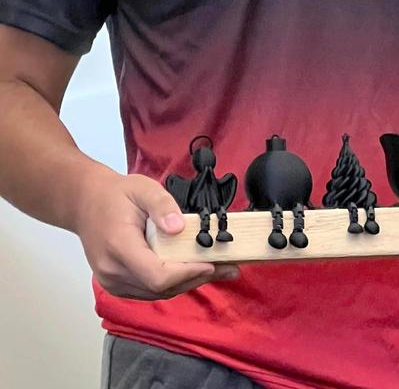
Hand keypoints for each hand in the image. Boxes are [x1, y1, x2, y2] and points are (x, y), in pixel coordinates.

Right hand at [72, 167, 238, 299]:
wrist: (85, 204)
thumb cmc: (115, 195)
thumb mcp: (142, 189)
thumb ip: (162, 206)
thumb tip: (179, 227)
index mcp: (118, 247)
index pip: (156, 275)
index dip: (187, 273)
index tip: (212, 263)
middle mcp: (113, 270)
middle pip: (160, 288)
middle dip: (196, 278)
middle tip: (229, 267)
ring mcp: (112, 281)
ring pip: (156, 294)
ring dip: (188, 283)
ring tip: (219, 270)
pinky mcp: (117, 284)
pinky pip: (149, 291)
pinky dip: (173, 284)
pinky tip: (194, 272)